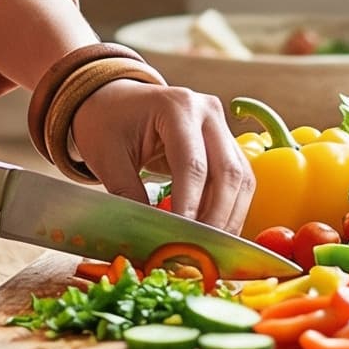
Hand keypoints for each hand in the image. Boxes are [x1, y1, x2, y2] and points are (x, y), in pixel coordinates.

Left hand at [68, 80, 254, 234]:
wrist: (113, 99)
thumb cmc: (107, 122)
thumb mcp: (107, 156)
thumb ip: (128, 194)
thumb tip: (149, 236)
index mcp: (176, 105)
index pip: (192, 164)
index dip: (190, 206)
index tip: (180, 239)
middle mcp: (207, 111)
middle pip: (228, 172)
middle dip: (216, 217)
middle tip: (200, 250)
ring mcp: (220, 125)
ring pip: (241, 179)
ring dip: (228, 217)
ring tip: (208, 247)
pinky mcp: (225, 142)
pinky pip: (239, 180)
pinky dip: (229, 209)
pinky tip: (213, 231)